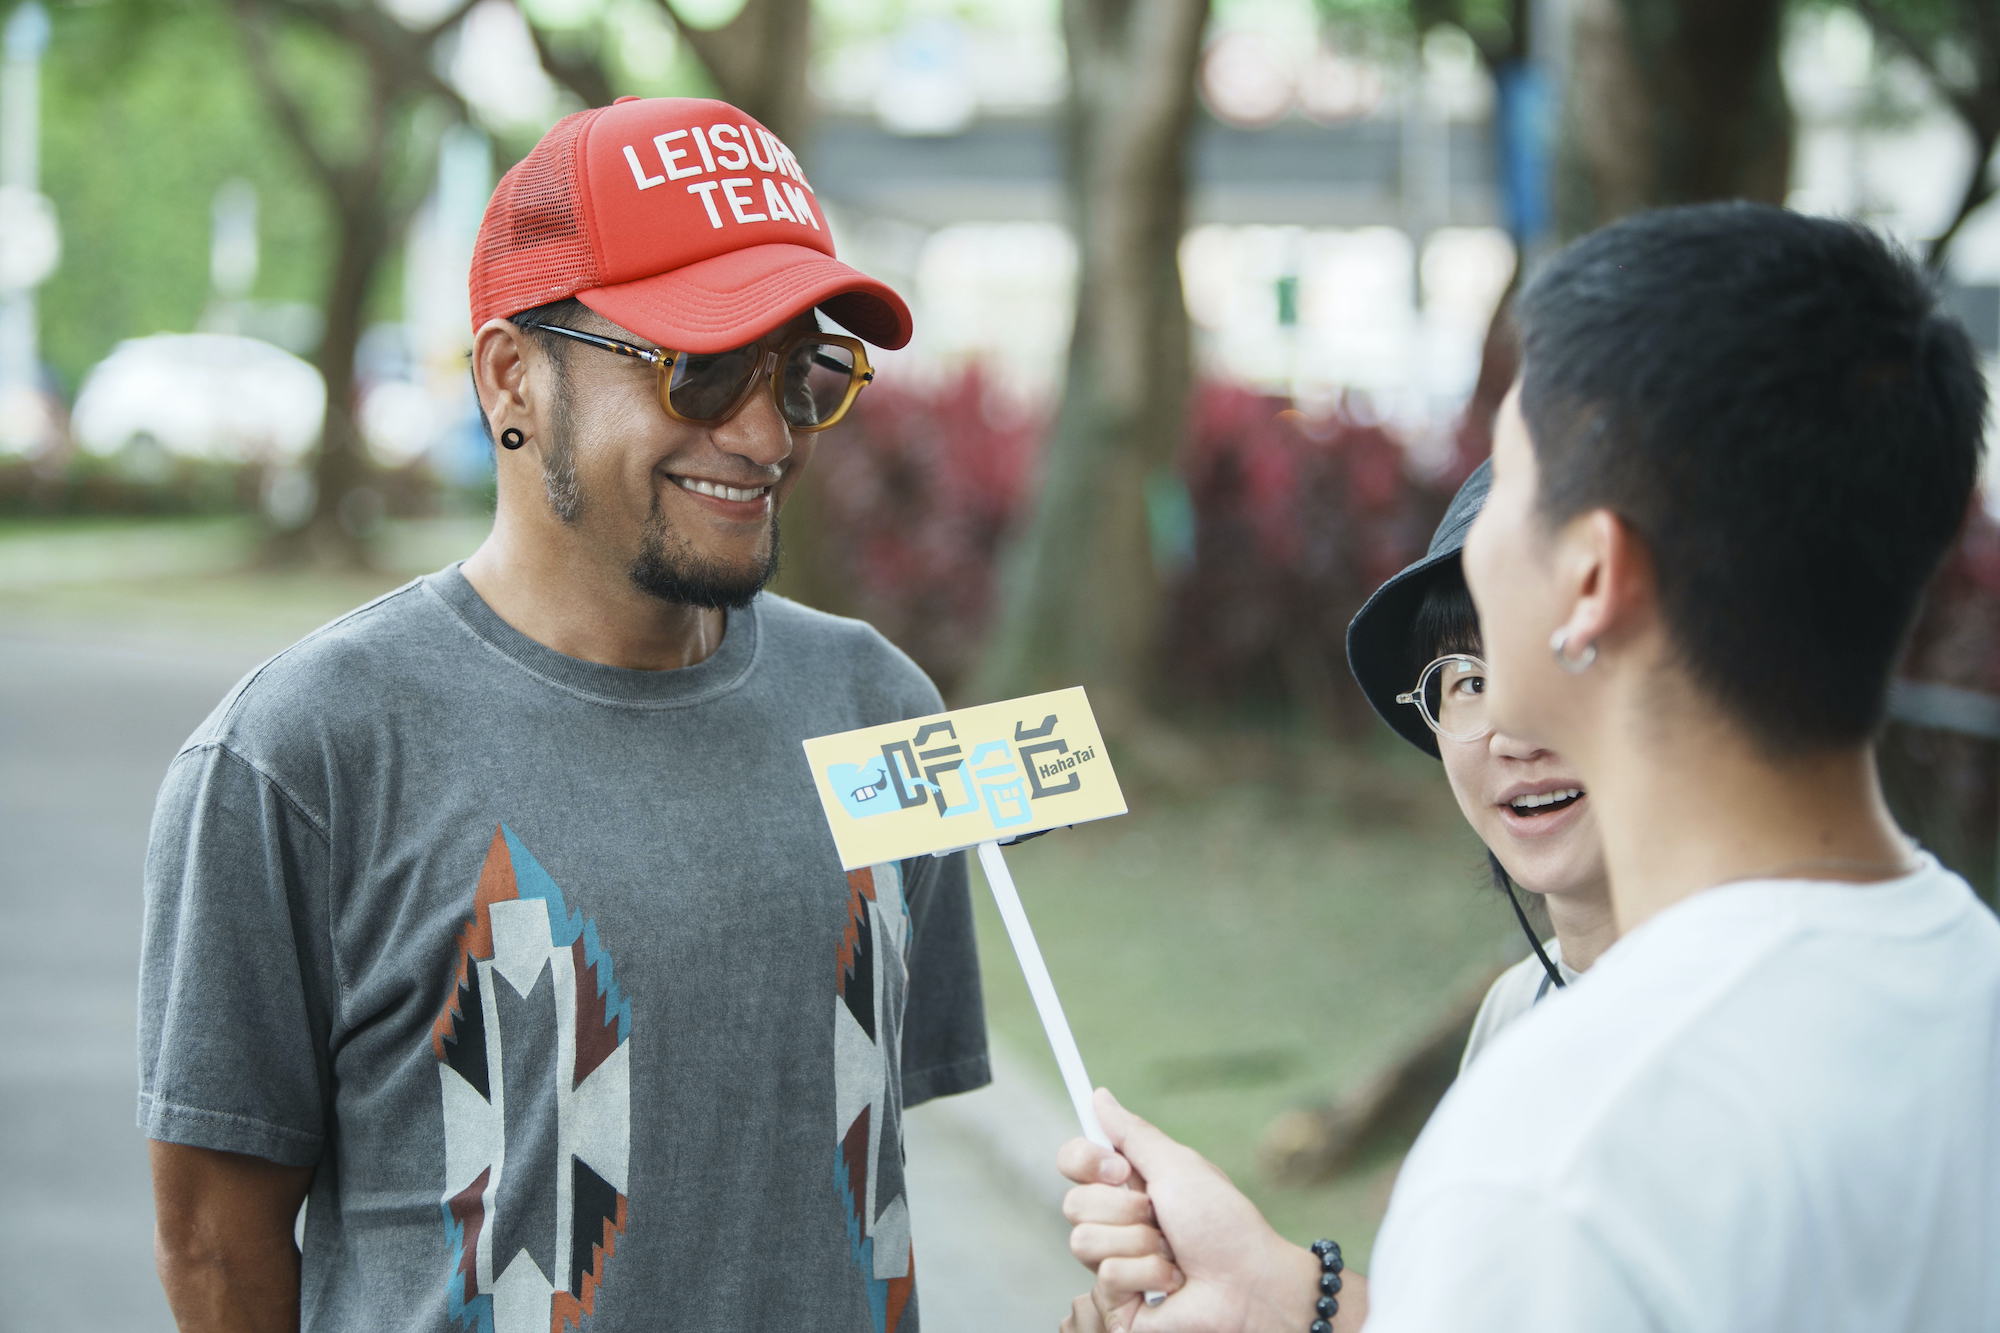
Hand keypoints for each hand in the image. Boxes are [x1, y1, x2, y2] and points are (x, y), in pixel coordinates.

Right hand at [1055, 1089, 1326, 1332]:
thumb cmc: (1223, 1222)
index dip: (1085, 1162)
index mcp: (1127, 1184)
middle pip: (1073, 1204)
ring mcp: (1114, 1262)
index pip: (1073, 1162)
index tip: (1120, 1169)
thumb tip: (1098, 1095)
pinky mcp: (1118, 1301)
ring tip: (1172, 1254)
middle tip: (1159, 1216)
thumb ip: (1132, 1133)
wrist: (1248, 1282)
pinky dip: (1147, 1274)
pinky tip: (1172, 1282)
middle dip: (1124, 1208)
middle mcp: (1114, 1222)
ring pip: (1084, 1241)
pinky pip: (1107, 1277)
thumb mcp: (1178, 1166)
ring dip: (1140, 1244)